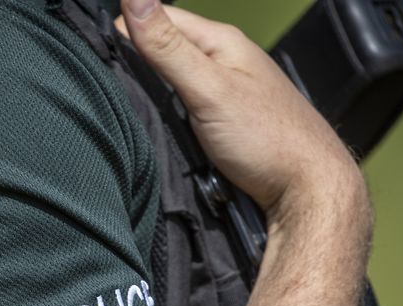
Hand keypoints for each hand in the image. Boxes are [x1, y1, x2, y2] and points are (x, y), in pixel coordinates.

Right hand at [117, 0, 361, 220]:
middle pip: (162, 48)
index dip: (125, 32)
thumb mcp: (209, 89)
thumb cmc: (269, 140)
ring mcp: (222, 91)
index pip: (157, 17)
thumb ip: (168, 47)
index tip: (97, 58)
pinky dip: (165, 113)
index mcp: (220, 42)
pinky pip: (181, 106)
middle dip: (133, 62)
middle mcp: (221, 61)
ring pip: (170, 80)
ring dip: (148, 90)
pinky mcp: (221, 120)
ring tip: (126, 106)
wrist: (306, 190)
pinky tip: (156, 125)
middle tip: (107, 87)